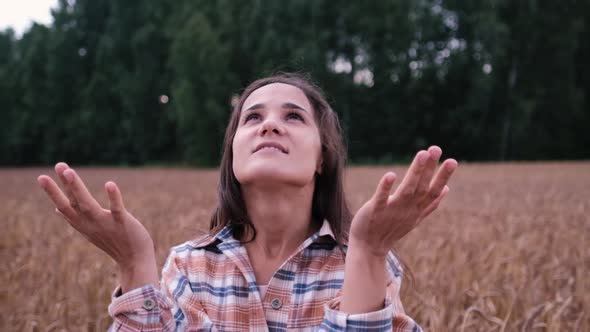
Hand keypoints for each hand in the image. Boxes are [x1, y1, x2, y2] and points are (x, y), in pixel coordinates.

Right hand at [37, 162, 157, 290]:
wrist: (135, 261)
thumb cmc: (113, 242)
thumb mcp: (89, 230)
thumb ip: (75, 219)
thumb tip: (57, 210)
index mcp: (82, 224)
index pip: (64, 206)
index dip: (53, 192)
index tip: (42, 177)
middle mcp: (90, 224)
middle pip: (71, 204)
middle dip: (62, 186)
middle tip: (57, 165)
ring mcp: (105, 223)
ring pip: (87, 204)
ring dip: (77, 188)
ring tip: (69, 172)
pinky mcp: (123, 223)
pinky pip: (117, 209)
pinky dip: (113, 197)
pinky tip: (110, 184)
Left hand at [349, 146, 457, 256]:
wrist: (369, 248)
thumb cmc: (392, 230)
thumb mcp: (414, 218)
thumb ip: (430, 204)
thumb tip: (446, 189)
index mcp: (417, 209)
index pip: (433, 191)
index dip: (443, 177)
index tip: (453, 160)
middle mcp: (407, 208)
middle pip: (422, 187)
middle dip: (430, 168)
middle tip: (436, 148)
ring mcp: (392, 210)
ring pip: (406, 189)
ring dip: (414, 172)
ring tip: (422, 154)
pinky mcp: (375, 211)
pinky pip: (380, 198)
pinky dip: (385, 187)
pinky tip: (390, 174)